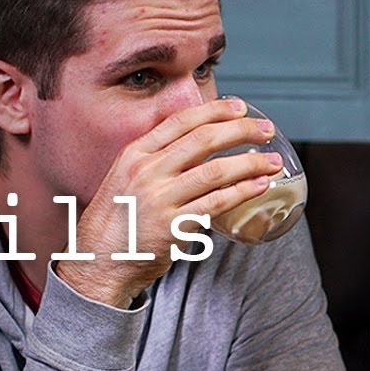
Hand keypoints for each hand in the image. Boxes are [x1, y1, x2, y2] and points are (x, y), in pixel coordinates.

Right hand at [57, 98, 281, 307]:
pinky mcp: (173, 227)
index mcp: (135, 154)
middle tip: (266, 130)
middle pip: (203, 139)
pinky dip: (242, 192)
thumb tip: (197, 147)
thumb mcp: (125, 178)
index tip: (240, 108)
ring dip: (250, 163)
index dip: (214, 111)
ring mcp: (160, 199)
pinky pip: (216, 203)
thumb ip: (156, 161)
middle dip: (241, 131)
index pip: (181, 121)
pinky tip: (259, 185)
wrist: (96, 263)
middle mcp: (147, 171)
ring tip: (272, 161)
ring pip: (215, 171)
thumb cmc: (116, 222)